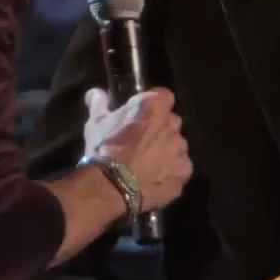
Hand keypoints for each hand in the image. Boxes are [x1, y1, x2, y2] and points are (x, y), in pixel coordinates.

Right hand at [85, 87, 191, 211]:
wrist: (110, 186)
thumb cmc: (103, 149)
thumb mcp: (95, 123)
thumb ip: (99, 103)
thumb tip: (95, 92)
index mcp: (154, 106)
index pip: (163, 97)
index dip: (153, 106)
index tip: (141, 115)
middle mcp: (172, 124)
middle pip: (171, 122)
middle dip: (160, 129)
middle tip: (142, 141)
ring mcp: (180, 149)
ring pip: (177, 146)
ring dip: (167, 151)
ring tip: (148, 164)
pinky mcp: (184, 172)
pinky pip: (180, 168)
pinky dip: (171, 172)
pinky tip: (155, 179)